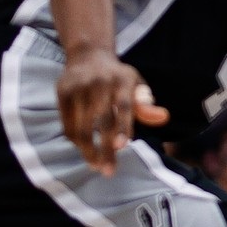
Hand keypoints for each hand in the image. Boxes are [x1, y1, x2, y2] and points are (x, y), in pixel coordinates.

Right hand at [57, 50, 169, 175]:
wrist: (88, 55)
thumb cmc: (117, 78)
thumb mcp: (135, 86)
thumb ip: (146, 105)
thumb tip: (164, 117)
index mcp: (123, 79)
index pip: (125, 105)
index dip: (123, 126)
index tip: (123, 147)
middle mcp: (101, 82)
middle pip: (102, 120)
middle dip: (105, 148)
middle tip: (109, 171)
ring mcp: (79, 87)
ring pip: (81, 127)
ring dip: (88, 150)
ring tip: (96, 166)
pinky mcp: (63, 93)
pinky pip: (68, 125)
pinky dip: (76, 142)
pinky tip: (85, 151)